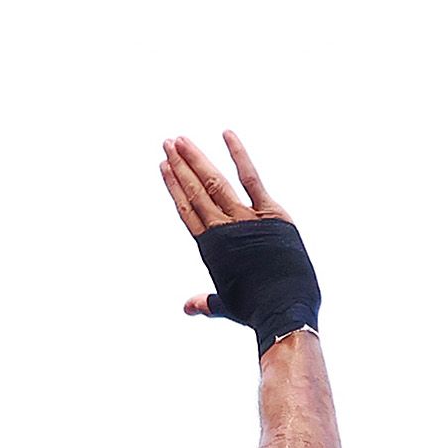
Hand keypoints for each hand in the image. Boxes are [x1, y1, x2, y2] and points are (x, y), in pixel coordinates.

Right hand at [160, 132, 289, 311]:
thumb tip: (187, 308)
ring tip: (181, 140)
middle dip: (180, 166)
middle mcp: (223, 230)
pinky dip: (239, 155)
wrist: (283, 312)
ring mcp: (244, 220)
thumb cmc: (256, 311)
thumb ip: (207, 302)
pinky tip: (227, 134)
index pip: (186, 210)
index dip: (174, 187)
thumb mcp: (227, 305)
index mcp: (211, 248)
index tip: (164, 167)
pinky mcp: (270, 214)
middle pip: (195, 191)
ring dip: (196, 159)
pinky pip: (251, 178)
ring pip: (214, 182)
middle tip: (168, 143)